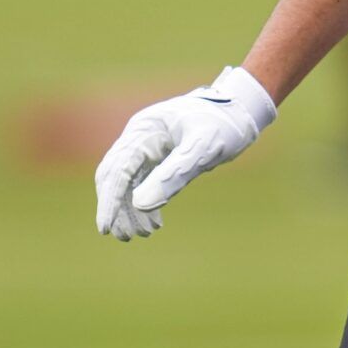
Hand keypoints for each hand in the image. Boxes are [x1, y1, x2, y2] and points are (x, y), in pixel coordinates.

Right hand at [93, 66, 275, 241]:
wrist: (241, 110)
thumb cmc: (223, 124)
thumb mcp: (203, 149)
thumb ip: (173, 175)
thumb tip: (141, 205)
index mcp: (144, 129)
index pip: (117, 169)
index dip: (110, 200)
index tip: (105, 228)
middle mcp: (139, 136)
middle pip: (115, 176)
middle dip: (117, 208)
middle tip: (125, 237)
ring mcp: (147, 146)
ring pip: (127, 182)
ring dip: (130, 210)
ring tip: (143, 234)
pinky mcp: (158, 156)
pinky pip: (142, 182)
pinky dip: (145, 203)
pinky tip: (155, 223)